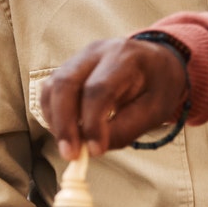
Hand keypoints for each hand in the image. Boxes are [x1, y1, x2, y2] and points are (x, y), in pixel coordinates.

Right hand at [41, 35, 189, 158]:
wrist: (156, 61)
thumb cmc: (157, 86)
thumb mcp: (155, 109)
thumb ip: (126, 129)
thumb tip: (92, 148)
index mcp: (124, 57)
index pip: (98, 89)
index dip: (92, 123)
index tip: (95, 151)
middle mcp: (96, 51)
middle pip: (66, 83)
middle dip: (64, 123)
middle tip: (70, 154)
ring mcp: (78, 57)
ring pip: (52, 87)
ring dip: (55, 120)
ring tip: (69, 145)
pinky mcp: (68, 68)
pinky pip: (50, 90)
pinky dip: (53, 114)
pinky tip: (66, 132)